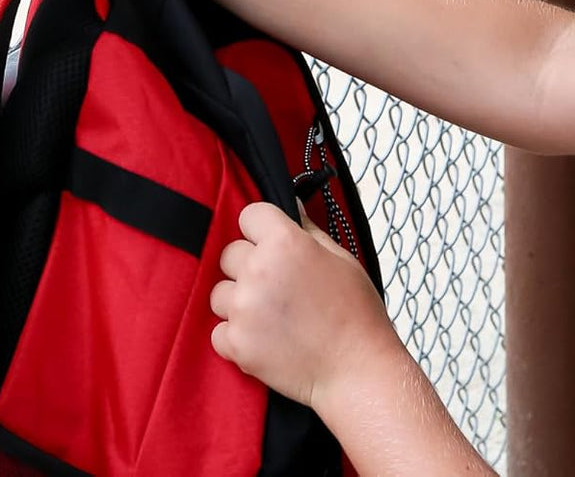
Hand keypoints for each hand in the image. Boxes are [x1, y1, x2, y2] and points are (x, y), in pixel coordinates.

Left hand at [210, 202, 398, 411]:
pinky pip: (218, 330)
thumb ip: (307, 229)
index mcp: (285, 243)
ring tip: (272, 315)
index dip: (262, 229)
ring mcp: (243, 309)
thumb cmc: (356, 313)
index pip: (249, 215)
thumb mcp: (341, 258)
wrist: (356, 368)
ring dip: (239, 301)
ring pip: (220, 293)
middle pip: (230, 254)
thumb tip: (290, 205)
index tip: (272, 244)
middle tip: (278, 286)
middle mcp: (258, 271)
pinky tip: (265, 338)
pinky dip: (236, 335)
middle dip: (249, 265)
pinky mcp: (236, 343)